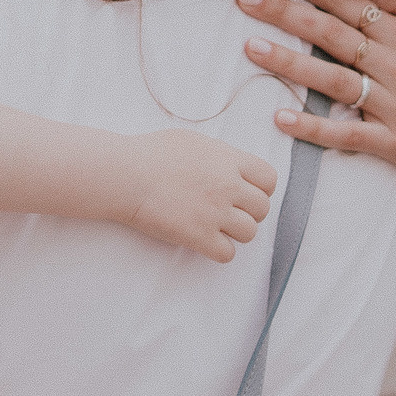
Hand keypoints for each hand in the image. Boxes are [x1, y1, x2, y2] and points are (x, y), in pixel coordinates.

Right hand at [120, 129, 277, 261]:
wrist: (126, 175)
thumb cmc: (151, 154)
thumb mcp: (192, 141)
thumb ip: (217, 154)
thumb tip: (229, 164)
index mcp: (229, 160)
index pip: (269, 179)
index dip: (261, 188)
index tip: (247, 192)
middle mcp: (228, 186)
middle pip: (262, 208)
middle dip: (249, 212)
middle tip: (229, 212)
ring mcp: (215, 213)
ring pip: (249, 233)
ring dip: (236, 232)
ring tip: (217, 227)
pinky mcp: (199, 236)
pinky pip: (227, 253)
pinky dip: (219, 250)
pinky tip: (205, 241)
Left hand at [238, 0, 395, 190]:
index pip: (348, 0)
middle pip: (332, 32)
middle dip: (286, 12)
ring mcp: (392, 104)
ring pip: (333, 78)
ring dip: (290, 63)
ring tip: (252, 46)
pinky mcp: (392, 142)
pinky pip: (346, 132)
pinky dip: (314, 127)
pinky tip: (282, 117)